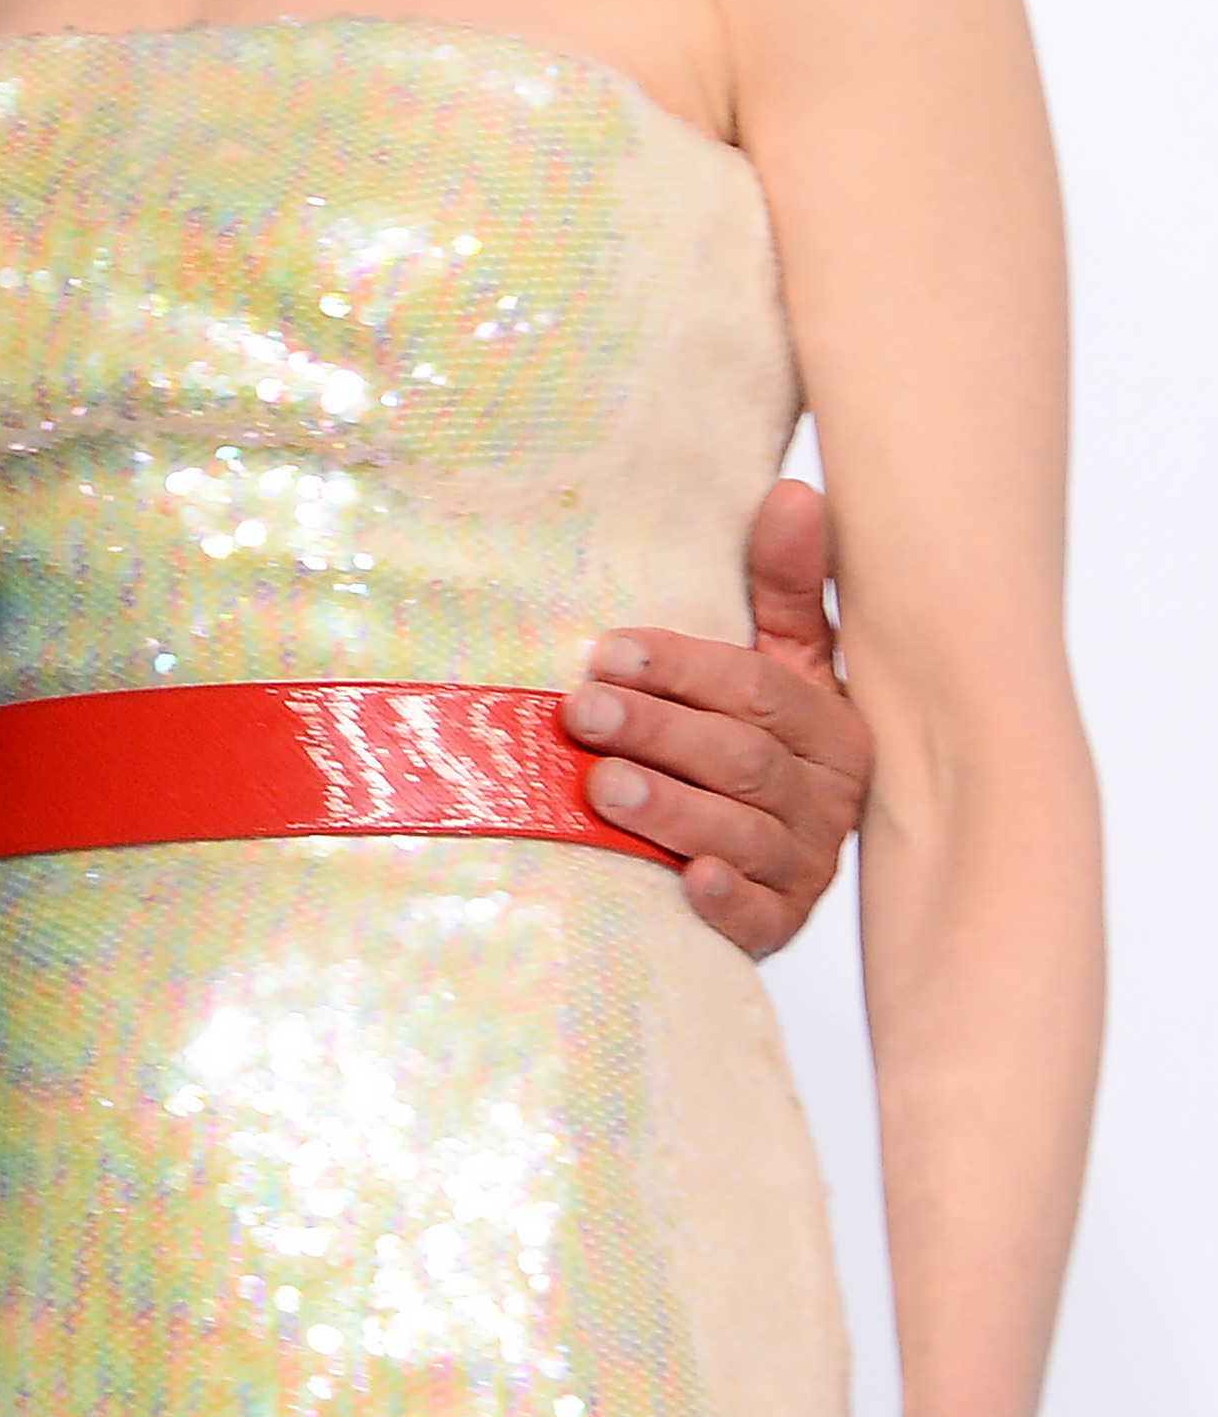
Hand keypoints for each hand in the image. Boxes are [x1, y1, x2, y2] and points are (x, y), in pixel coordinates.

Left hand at [564, 476, 868, 957]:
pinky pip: (759, 918)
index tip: (610, 650)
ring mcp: (806, 865)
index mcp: (833, 725)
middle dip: (659, 731)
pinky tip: (689, 884)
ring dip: (673, 808)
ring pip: (743, 832)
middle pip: (742, 758)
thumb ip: (783, 585)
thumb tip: (796, 492)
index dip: (684, 668)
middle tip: (583, 711)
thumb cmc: (760, 737)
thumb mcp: (781, 659)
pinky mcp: (779, 924)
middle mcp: (828, 797)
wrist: (769, 856)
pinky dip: (726, 900)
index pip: (759, 689)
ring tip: (603, 786)